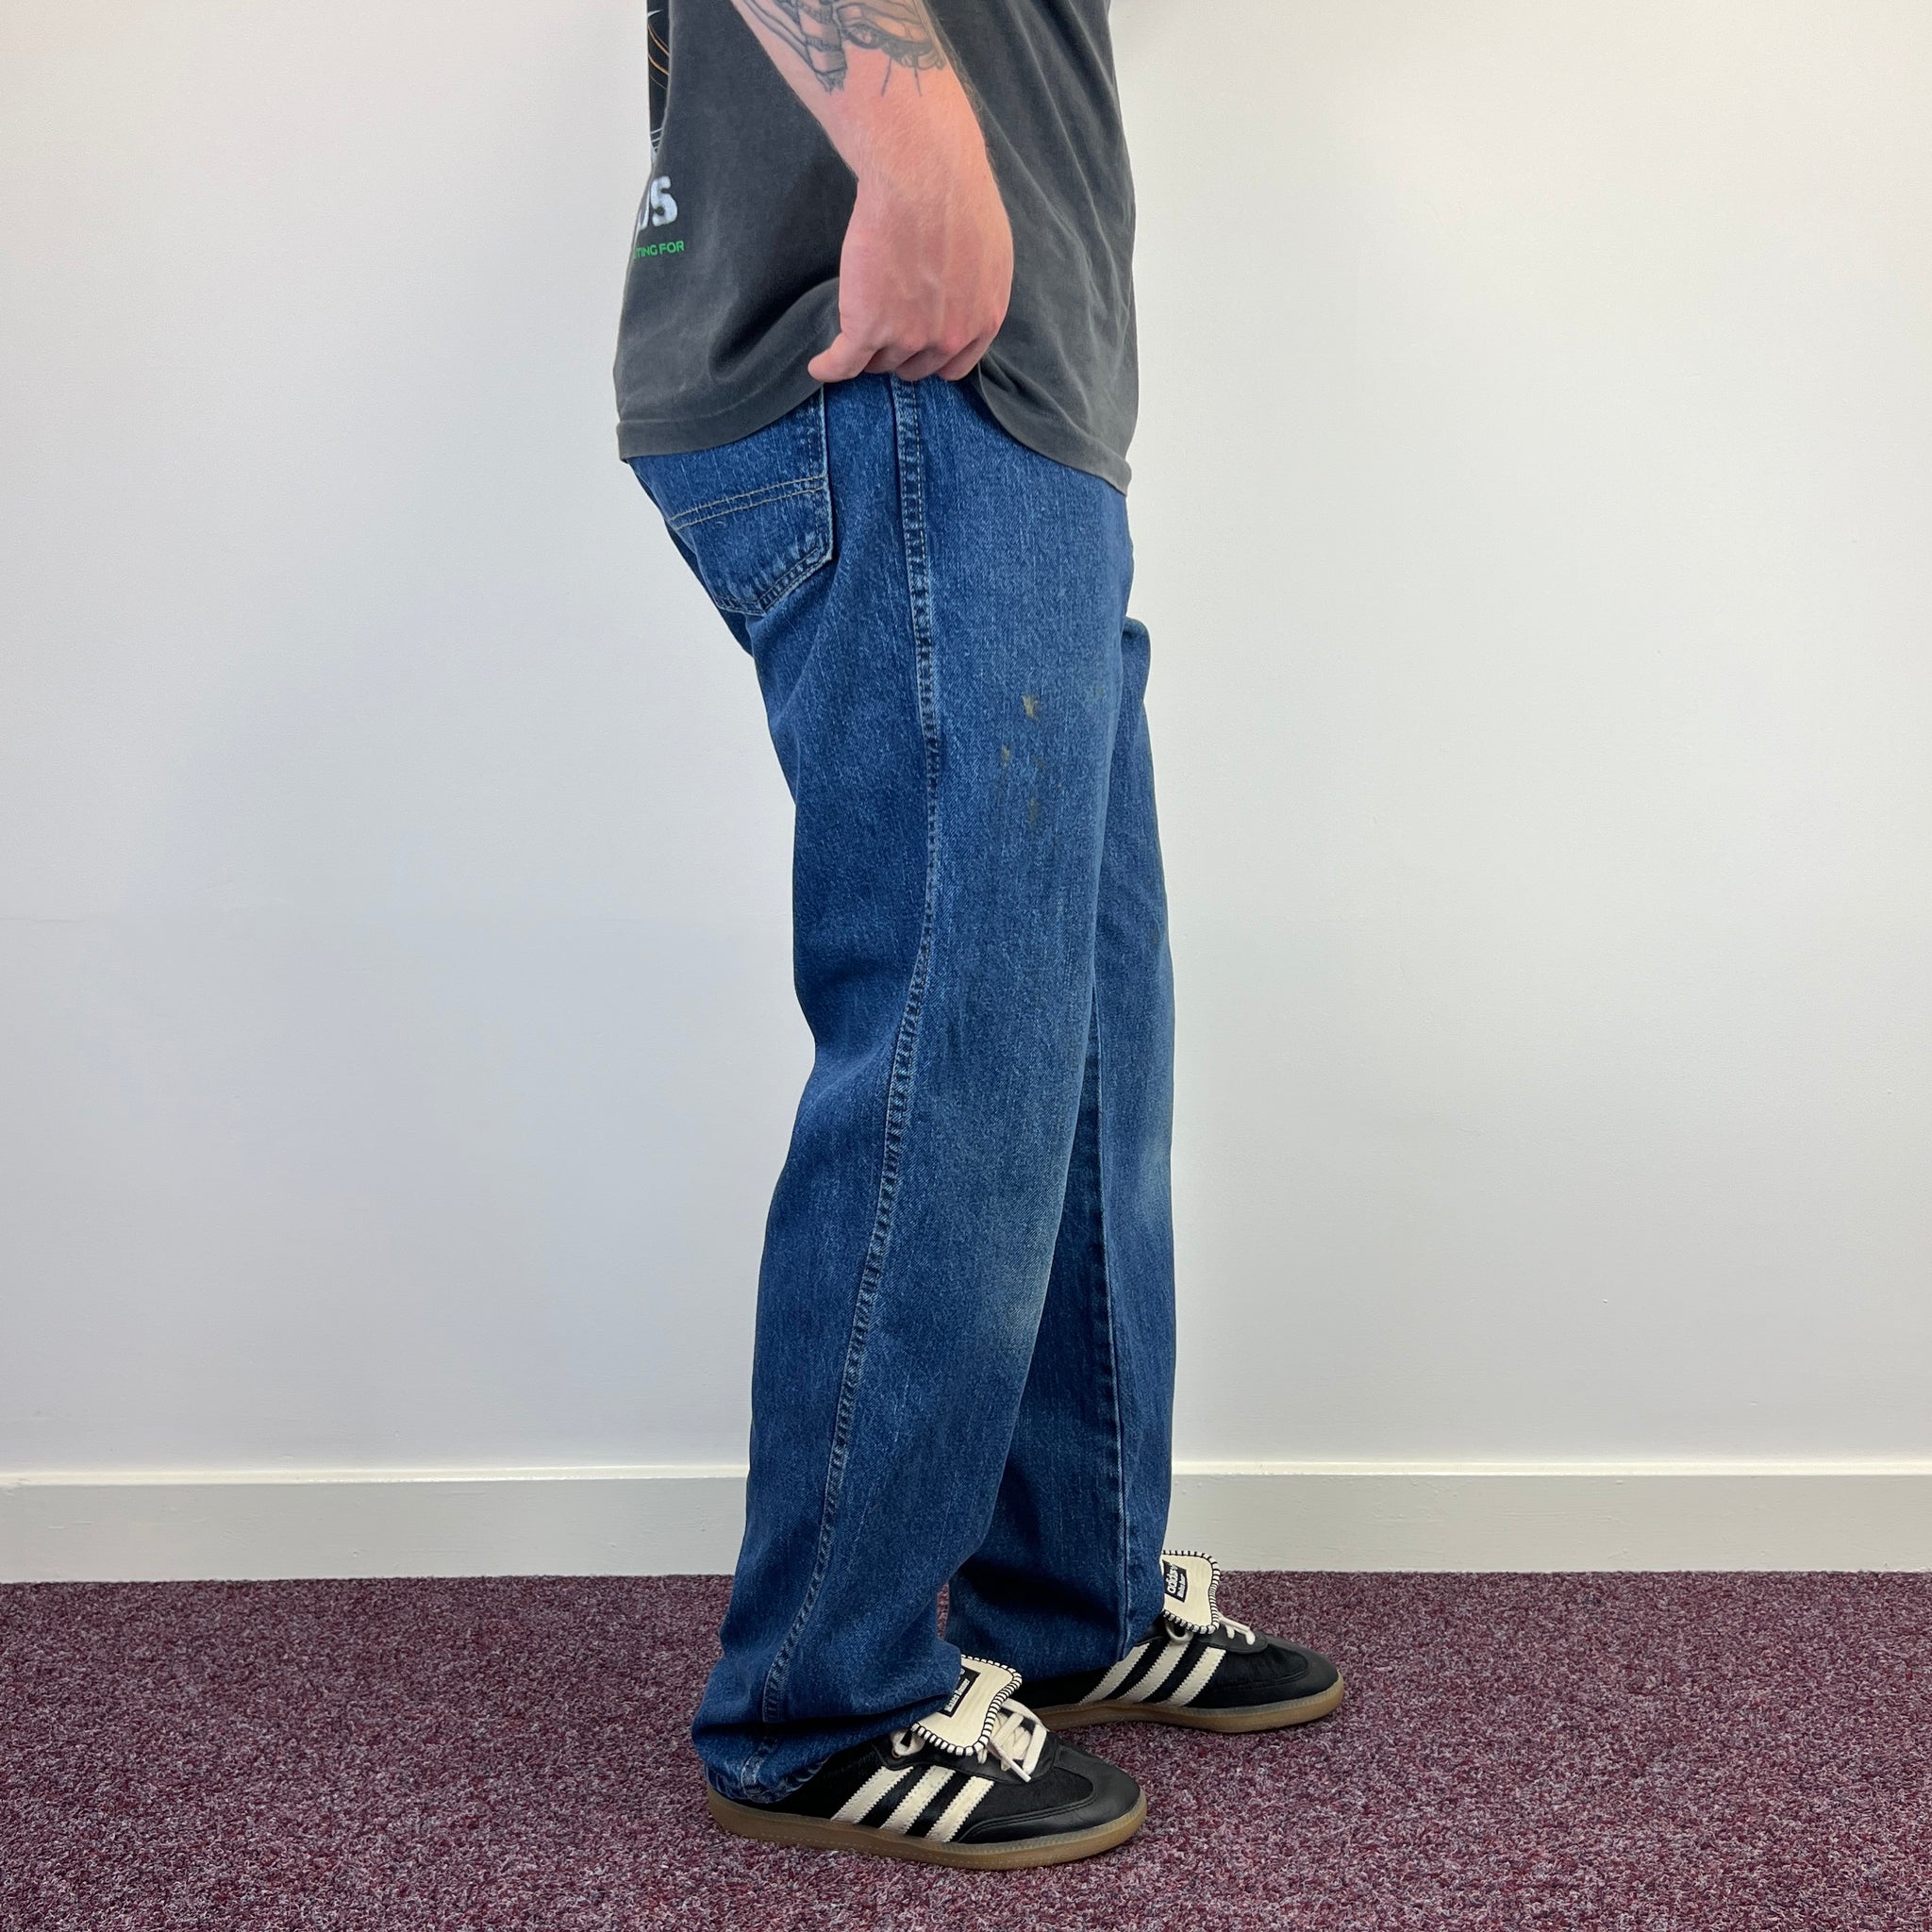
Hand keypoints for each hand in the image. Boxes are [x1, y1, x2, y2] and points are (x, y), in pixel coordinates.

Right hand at [808, 124, 1012, 385]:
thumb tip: (960, 291)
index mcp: (984, 318)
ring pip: (880, 362)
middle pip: (915, 366)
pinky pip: (844, 362)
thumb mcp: (988, 246)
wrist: (922, 174)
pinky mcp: (868, 327)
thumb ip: (975, 284)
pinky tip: (819, 367)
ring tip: (848, 345)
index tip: (916, 349)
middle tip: (881, 333)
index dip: (932, 358)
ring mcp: (909, 336)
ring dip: (865, 354)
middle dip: (899, 354)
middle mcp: (950, 337)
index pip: (954, 365)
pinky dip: (829, 368)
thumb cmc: (956, 192)